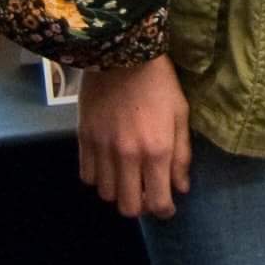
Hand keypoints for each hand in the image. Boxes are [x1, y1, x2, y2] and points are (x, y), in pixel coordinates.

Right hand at [78, 55, 194, 217]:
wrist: (121, 54)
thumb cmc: (159, 83)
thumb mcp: (180, 115)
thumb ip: (181, 155)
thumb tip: (181, 187)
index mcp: (156, 151)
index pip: (157, 201)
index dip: (163, 211)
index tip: (166, 207)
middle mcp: (127, 157)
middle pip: (127, 206)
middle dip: (139, 206)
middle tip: (146, 193)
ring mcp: (102, 150)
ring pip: (106, 194)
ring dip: (118, 191)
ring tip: (127, 178)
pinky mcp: (83, 140)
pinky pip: (87, 176)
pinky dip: (98, 178)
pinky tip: (109, 166)